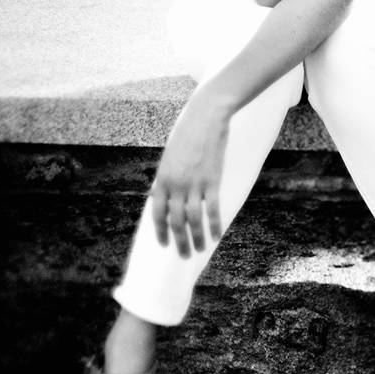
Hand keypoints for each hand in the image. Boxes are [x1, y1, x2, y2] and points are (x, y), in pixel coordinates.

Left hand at [151, 87, 229, 256]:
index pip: (158, 214)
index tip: (165, 245)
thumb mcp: (170, 156)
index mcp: (163, 178)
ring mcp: (194, 184)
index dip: (161, 232)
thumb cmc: (187, 134)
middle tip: (184, 256)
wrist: (206, 116)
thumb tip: (159, 195)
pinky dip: (214, 225)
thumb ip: (165, 177)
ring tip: (200, 250)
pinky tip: (217, 235)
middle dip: (179, 242)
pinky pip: (213, 210)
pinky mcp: (212, 181)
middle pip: (176, 222)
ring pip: (193, 221)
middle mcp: (176, 185)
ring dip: (196, 239)